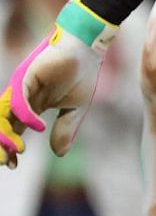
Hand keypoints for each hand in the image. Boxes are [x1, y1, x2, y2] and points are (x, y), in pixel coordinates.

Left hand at [1, 0, 115, 169]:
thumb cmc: (82, 75)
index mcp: (33, 106)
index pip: (14, 130)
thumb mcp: (76, 109)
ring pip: (4, 114)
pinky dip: (24, 115)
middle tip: (5, 163)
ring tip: (17, 150)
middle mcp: (22, 98)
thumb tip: (58, 154)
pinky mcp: (26, 78)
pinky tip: (37, 126)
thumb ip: (65, 129)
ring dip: (5, 134)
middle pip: (4, 124)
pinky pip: (19, 100)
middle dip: (1, 145)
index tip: (12, 165)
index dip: (9, 148)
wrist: (88, 50)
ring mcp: (22, 89)